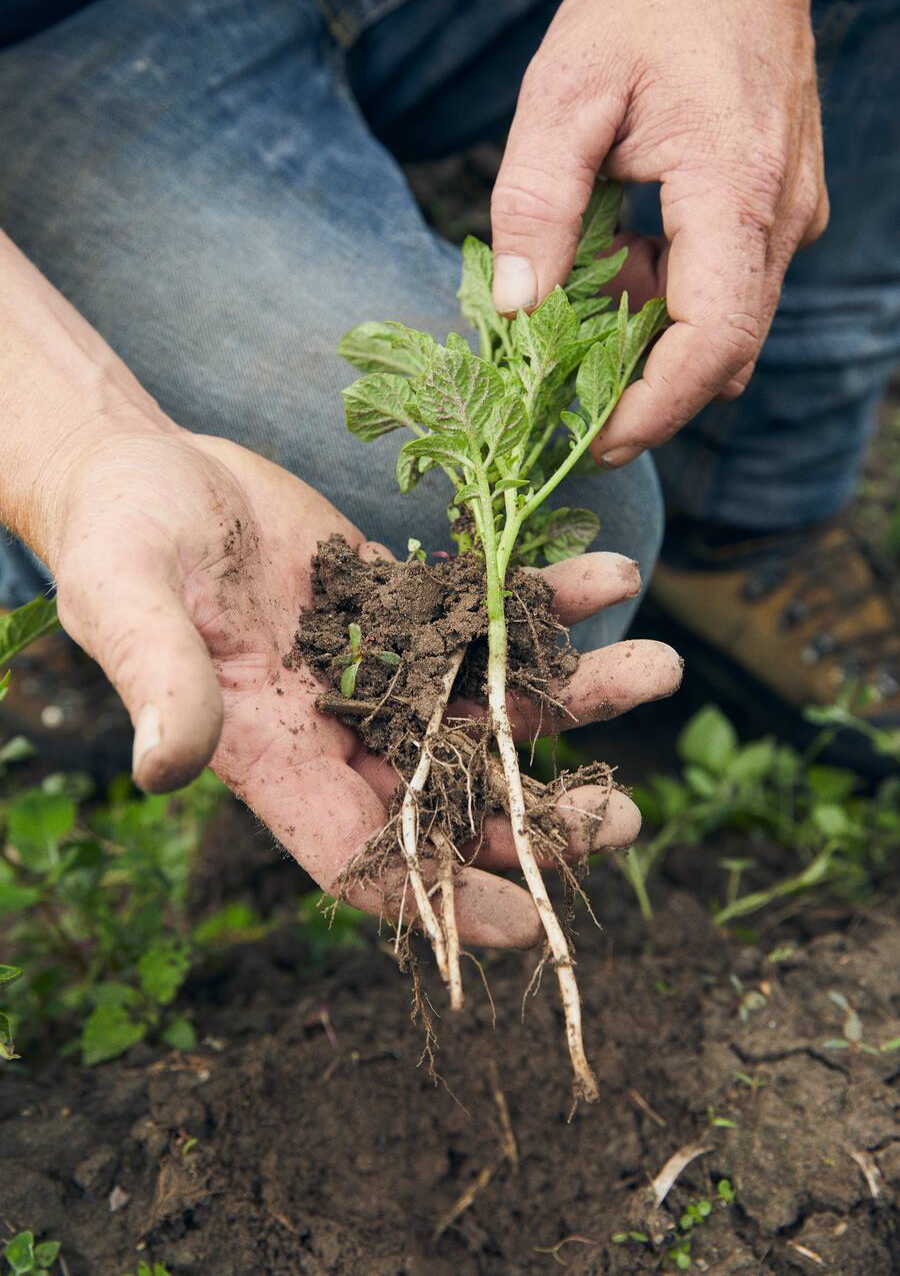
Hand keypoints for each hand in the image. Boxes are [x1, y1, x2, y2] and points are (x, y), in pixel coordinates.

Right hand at [47, 431, 681, 945]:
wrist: (148, 470)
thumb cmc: (117, 539)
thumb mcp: (126, 602)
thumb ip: (160, 681)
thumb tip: (164, 770)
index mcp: (273, 756)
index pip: (362, 858)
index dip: (442, 899)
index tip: (529, 920)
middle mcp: (338, 727)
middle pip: (453, 796)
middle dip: (540, 813)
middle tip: (625, 818)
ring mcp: (378, 663)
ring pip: (489, 702)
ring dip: (573, 694)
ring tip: (657, 667)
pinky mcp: (399, 599)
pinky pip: (484, 614)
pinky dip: (544, 601)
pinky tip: (604, 579)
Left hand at [491, 0, 827, 464]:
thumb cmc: (651, 1)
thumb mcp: (565, 90)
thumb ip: (535, 201)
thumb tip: (517, 309)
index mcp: (735, 192)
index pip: (713, 342)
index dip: (656, 409)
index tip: (597, 443)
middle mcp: (780, 217)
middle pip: (722, 352)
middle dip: (645, 388)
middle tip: (567, 398)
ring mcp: (788, 215)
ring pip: (724, 325)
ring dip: (650, 336)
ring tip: (579, 294)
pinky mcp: (777, 210)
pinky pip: (726, 287)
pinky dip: (667, 297)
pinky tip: (616, 255)